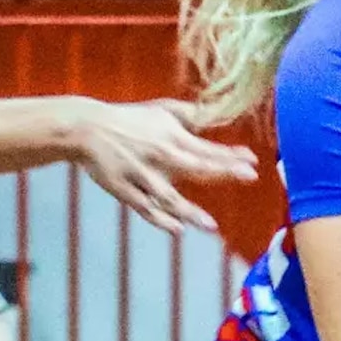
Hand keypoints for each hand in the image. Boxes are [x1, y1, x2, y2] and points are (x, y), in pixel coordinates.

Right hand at [66, 97, 258, 234]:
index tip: (253, 161)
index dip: (231, 154)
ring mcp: (141, 175)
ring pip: (168, 196)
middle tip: (249, 176)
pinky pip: (145, 208)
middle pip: (196, 167)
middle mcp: (159, 155)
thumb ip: (191, 114)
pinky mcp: (124, 190)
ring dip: (190, 211)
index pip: (206, 147)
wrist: (87, 128)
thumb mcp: (160, 110)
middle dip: (223, 171)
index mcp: (170, 136)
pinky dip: (160, 220)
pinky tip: (178, 230)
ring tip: (210, 226)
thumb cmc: (129, 119)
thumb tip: (218, 114)